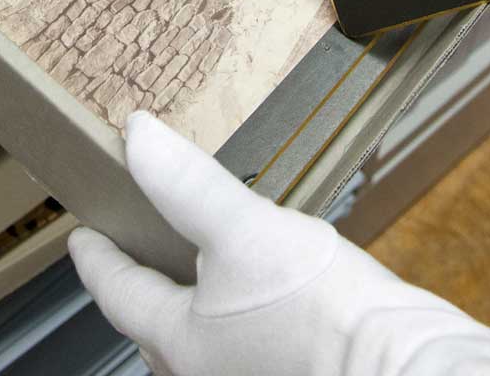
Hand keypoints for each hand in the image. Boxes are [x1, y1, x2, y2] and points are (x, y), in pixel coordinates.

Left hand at [68, 111, 489, 375]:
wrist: (408, 368)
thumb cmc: (324, 313)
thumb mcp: (247, 231)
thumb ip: (187, 184)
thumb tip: (135, 137)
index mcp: (181, 344)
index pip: (119, 295)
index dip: (97, 259)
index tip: (81, 237)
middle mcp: (206, 373)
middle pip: (154, 329)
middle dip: (142, 289)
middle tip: (135, 247)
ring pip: (199, 344)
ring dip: (192, 306)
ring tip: (200, 263)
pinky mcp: (293, 373)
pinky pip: (244, 346)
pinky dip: (237, 317)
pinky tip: (266, 292)